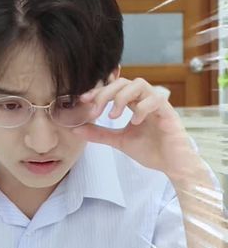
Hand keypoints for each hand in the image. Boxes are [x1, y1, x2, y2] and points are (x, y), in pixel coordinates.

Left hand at [72, 76, 201, 181]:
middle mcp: (145, 100)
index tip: (83, 100)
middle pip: (124, 82)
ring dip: (122, 97)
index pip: (114, 87)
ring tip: (113, 116)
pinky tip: (134, 122)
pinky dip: (142, 108)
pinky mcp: (168, 112)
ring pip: (139, 84)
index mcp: (134, 103)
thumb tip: (76, 128)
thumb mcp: (119, 141)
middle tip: (95, 111)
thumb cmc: (151, 151)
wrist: (173, 166)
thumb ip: (99, 134)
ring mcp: (157, 104)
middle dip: (106, 93)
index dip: (98, 91)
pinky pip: (155, 100)